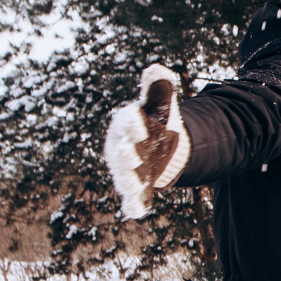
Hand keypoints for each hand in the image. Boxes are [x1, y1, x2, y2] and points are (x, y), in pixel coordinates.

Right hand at [104, 64, 189, 219]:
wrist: (159, 145)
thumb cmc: (154, 121)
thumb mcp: (160, 105)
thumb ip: (159, 90)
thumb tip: (157, 69)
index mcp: (126, 124)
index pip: (126, 122)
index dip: (132, 123)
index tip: (141, 123)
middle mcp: (121, 147)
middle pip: (121, 152)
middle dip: (126, 154)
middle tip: (134, 156)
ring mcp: (127, 169)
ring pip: (124, 176)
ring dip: (129, 182)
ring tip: (135, 187)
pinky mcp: (137, 186)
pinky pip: (132, 198)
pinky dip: (133, 205)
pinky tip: (136, 211)